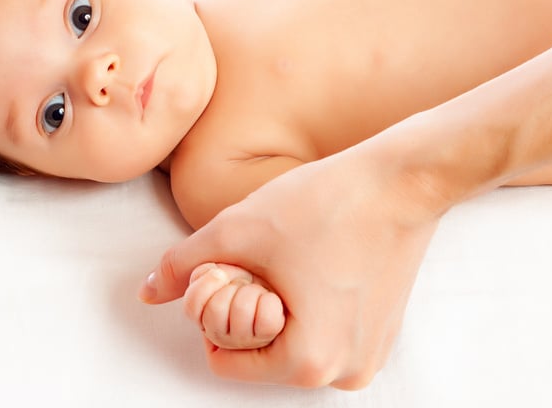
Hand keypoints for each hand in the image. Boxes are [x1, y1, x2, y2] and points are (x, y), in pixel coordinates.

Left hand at [139, 138, 442, 389]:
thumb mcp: (238, 231)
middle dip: (248, 311)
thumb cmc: (326, 204)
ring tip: (293, 256)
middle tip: (263, 258)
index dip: (215, 315)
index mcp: (308, 363)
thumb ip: (184, 267)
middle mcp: (344, 372)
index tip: (235, 271)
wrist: (402, 179)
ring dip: (278, 306)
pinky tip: (318, 258)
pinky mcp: (382, 332)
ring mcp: (368, 355)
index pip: (226, 361)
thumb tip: (148, 292)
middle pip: (261, 354)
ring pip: (291, 341)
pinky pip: (323, 330)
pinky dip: (308, 304)